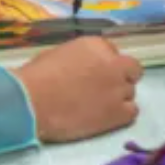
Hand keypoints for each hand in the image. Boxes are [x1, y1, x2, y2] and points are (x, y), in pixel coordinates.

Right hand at [16, 36, 141, 141]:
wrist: (31, 102)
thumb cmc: (36, 78)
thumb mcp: (58, 55)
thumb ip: (79, 59)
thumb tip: (83, 69)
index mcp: (96, 46)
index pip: (113, 52)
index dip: (105, 64)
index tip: (94, 74)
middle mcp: (113, 64)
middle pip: (131, 69)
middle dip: (121, 77)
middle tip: (104, 90)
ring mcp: (118, 88)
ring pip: (130, 92)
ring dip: (118, 98)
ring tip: (98, 108)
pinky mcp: (118, 112)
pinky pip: (132, 112)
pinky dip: (122, 115)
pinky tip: (106, 118)